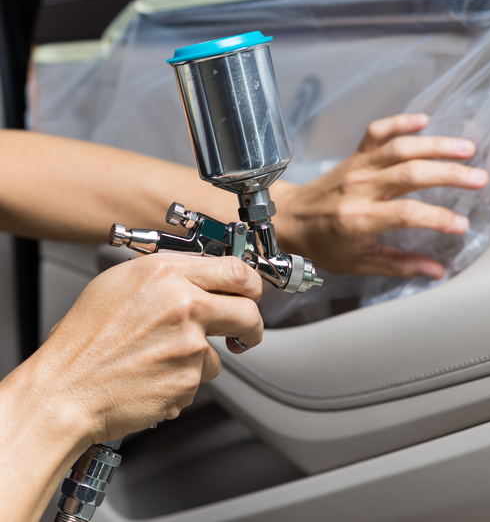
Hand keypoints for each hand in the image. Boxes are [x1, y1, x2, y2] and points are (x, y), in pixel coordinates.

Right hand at [23, 254, 262, 444]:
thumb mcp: (119, 285)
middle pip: (249, 313)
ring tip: (159, 359)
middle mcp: (184, 305)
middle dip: (251, 327)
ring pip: (220, 352)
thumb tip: (202, 276)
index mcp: (166, 274)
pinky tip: (152, 376)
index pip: (236, 271)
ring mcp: (190, 344)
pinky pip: (199, 379)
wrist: (65, 391)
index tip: (252, 295)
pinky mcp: (190, 379)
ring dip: (200, 359)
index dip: (252, 285)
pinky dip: (182, 381)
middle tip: (243, 334)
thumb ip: (168, 277)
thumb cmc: (82, 342)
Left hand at [273, 113, 488, 277]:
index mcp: (360, 219)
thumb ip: (401, 266)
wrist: (289, 218)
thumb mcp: (360, 264)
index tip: (462, 225)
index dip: (438, 218)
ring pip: (401, 148)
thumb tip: (437, 272)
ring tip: (467, 149)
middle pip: (411, 174)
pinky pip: (378, 131)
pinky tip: (425, 120)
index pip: (407, 214)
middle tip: (480, 179)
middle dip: (450, 174)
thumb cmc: (324, 245)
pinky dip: (401, 122)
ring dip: (437, 145)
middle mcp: (360, 188)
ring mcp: (357, 167)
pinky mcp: (355, 154)